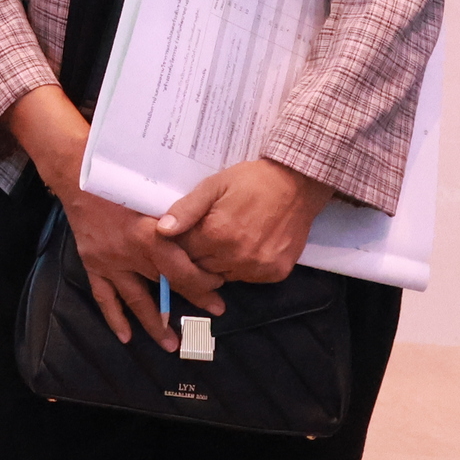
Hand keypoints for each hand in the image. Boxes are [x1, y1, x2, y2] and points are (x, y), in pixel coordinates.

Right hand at [5, 87, 217, 353]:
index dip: (204, 282)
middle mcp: (132, 254)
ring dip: (154, 324)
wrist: (79, 176)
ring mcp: (111, 263)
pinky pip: (105, 298)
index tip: (221, 286)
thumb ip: (179, 216)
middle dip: (193, 300)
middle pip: (167, 285)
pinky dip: (114, 319)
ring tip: (171, 344)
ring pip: (136, 300)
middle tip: (215, 313)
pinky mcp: (94, 265)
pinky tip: (126, 337)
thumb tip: (209, 233)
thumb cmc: (122, 180)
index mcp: (151, 235)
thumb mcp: (155, 194)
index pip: (183, 270)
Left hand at [159, 158, 334, 285]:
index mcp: (217, 234)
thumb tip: (162, 230)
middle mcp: (236, 257)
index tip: (183, 232)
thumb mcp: (214, 185)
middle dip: (196, 254)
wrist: (297, 184)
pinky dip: (240, 267)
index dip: (179, 242)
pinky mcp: (274, 274)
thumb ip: (187, 209)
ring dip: (217, 263)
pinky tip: (245, 247)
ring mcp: (257, 268)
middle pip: (200, 268)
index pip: (182, 252)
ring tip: (225, 238)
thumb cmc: (251, 181)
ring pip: (222, 276)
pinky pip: (246, 278)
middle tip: (205, 234)